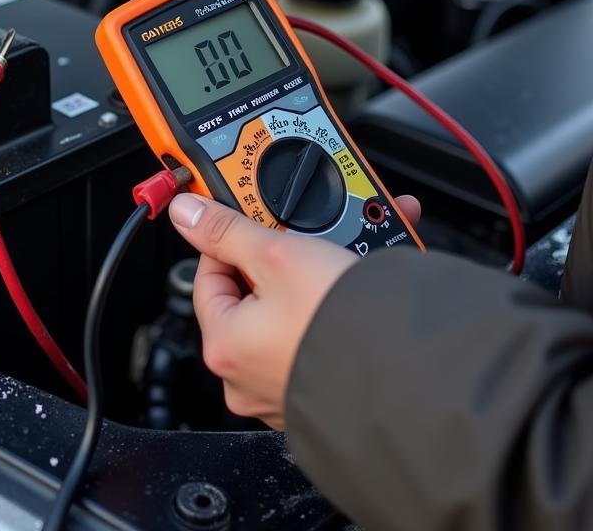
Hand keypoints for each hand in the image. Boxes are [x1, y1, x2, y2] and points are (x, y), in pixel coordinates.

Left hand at [169, 193, 421, 428]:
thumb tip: (185, 213)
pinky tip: (370, 276)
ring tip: (352, 242)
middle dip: (287, 252)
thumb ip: (227, 230)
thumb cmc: (339, 325)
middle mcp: (248, 376)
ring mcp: (288, 386)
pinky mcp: (327, 387)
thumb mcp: (277, 254)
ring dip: (323, 270)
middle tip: (307, 230)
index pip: (209, 274)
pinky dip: (343, 301)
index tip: (254, 217)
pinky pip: (325, 330)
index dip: (232, 238)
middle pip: (254, 292)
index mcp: (224, 345)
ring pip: (296, 308)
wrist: (416, 376)